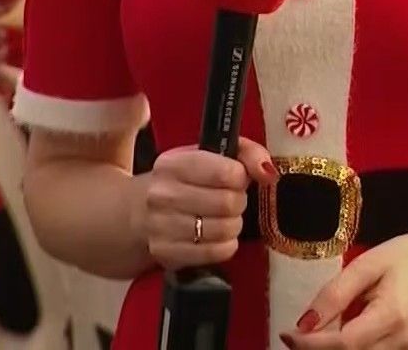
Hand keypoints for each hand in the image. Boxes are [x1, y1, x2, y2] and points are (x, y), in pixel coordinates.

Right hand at [139, 139, 276, 269]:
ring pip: (225, 229)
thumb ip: (246, 153)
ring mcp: (161, 227)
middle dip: (238, 202)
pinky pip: (218, 252)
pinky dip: (226, 245)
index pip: (226, 172)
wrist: (138, 213)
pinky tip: (216, 236)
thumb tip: (268, 171)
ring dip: (233, 224)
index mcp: (172, 164)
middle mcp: (162, 194)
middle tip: (230, 200)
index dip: (240, 177)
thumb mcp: (209, 155)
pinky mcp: (168, 254)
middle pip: (228, 203)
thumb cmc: (184, 181)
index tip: (235, 178)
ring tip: (223, 218)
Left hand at [280, 219, 407, 348]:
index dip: (309, 344)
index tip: (286, 333)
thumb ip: (334, 294)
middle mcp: (404, 343)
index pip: (343, 344)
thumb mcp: (367, 264)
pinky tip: (338, 339)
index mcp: (392, 315)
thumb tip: (304, 324)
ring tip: (315, 337)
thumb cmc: (407, 256)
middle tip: (297, 335)